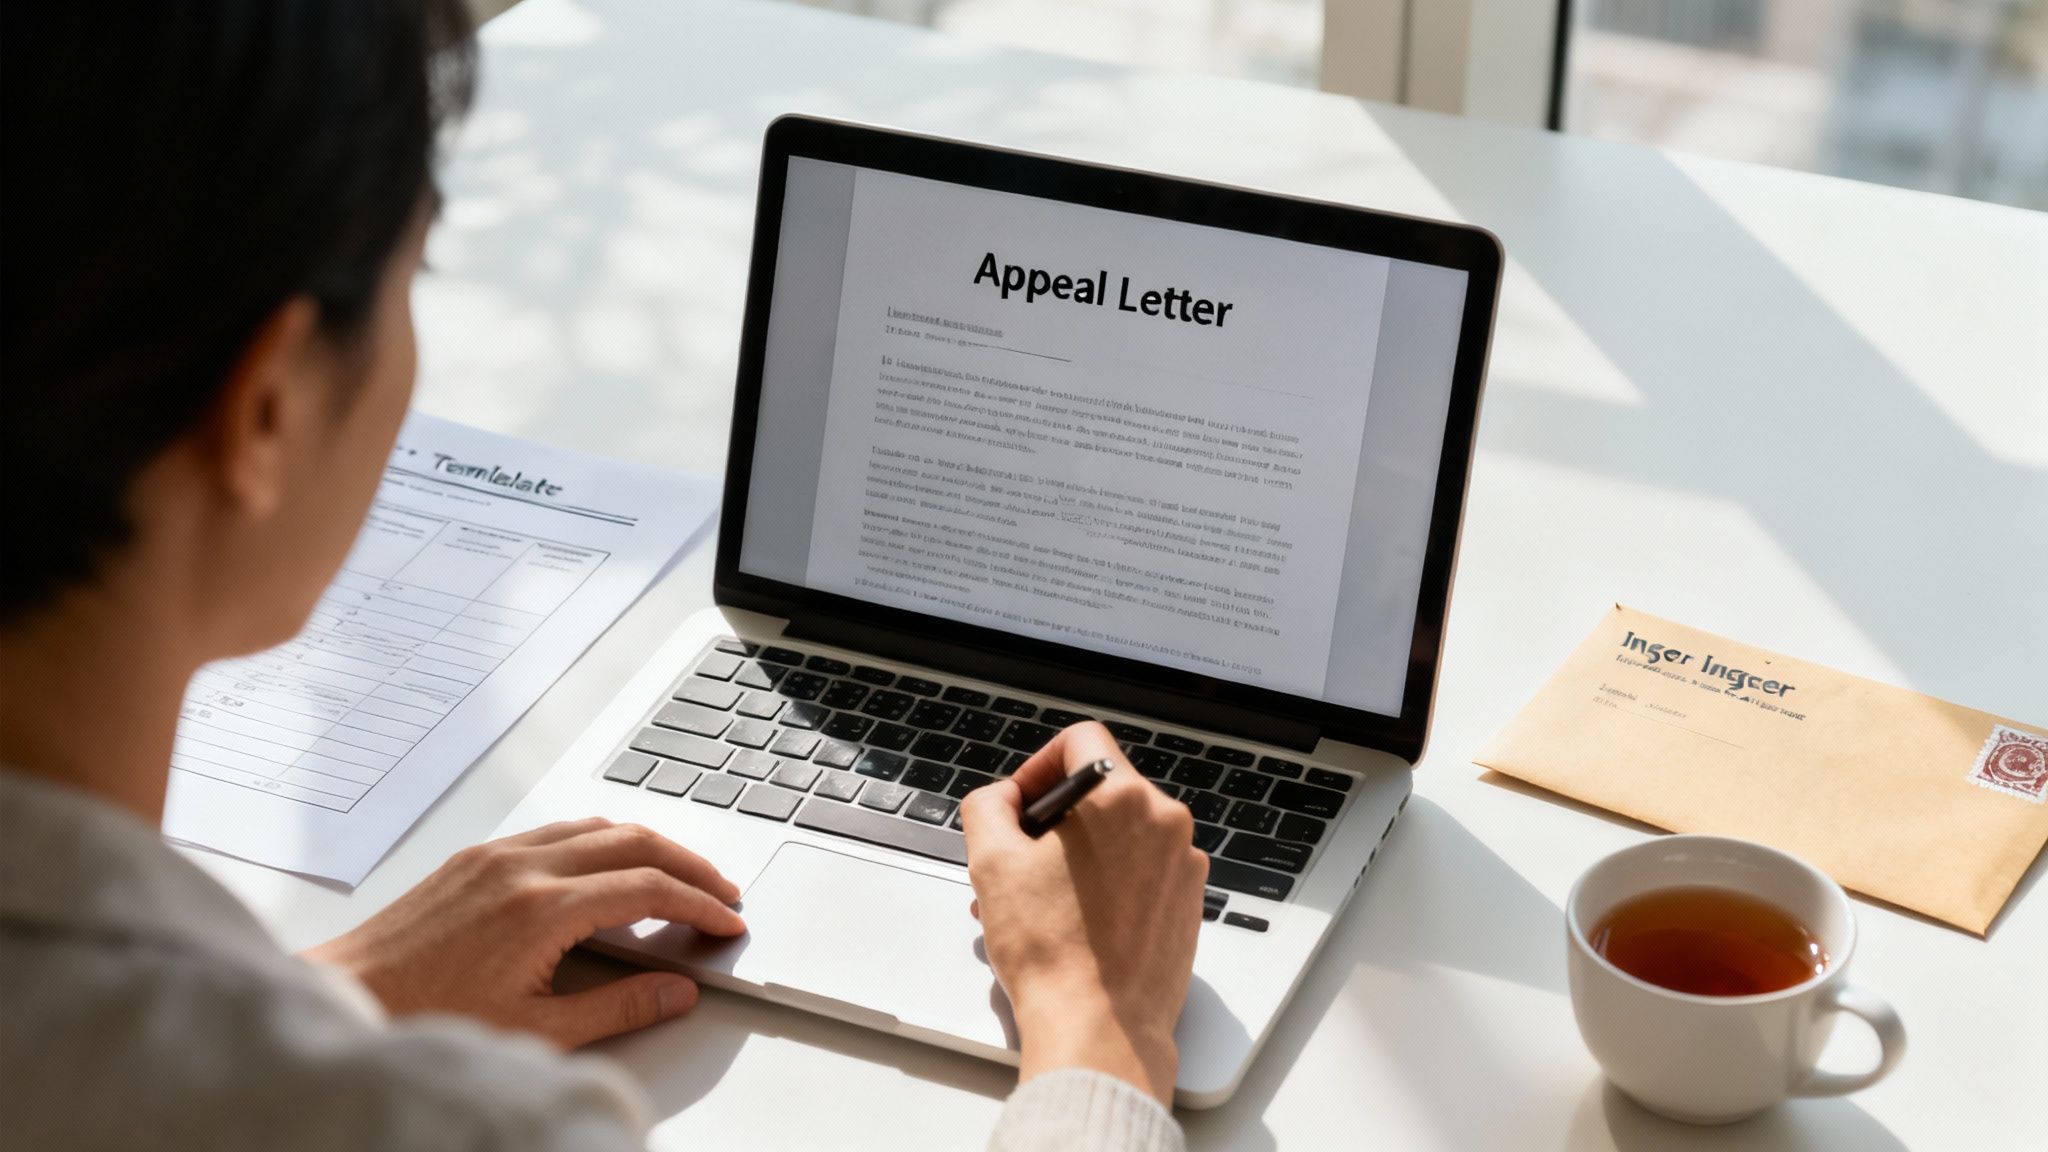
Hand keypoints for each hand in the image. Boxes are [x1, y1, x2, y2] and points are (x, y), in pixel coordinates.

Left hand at [304, 818, 744, 1048]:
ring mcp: (498, 855)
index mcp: (543, 910)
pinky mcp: (477, 857)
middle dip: (689, 864)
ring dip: (648, 846)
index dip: (699, 905)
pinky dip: (602, 841)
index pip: (648, 889)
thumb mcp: (535, 1031)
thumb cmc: (428, 1016)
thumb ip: (617, 1009)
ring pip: (597, 827)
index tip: (726, 923)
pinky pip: (558, 831)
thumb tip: (674, 992)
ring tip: (677, 877)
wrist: (350, 996)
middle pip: (634, 841)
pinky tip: (610, 867)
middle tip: (720, 892)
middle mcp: (523, 868)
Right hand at [960, 722, 1207, 1105]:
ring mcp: (1184, 864)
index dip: (1039, 765)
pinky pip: (1142, 871)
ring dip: (1075, 857)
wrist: (1100, 1029)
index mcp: (1121, 798)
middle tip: (1017, 863)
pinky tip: (1072, 922)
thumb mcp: (992, 862)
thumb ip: (988, 805)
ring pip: (1120, 836)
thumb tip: (1002, 798)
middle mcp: (1165, 822)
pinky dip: (1107, 884)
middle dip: (1051, 823)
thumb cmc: (1052, 952)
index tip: (1022, 804)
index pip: (1080, 741)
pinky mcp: (1188, 902)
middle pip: (1099, 793)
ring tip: (1035, 902)